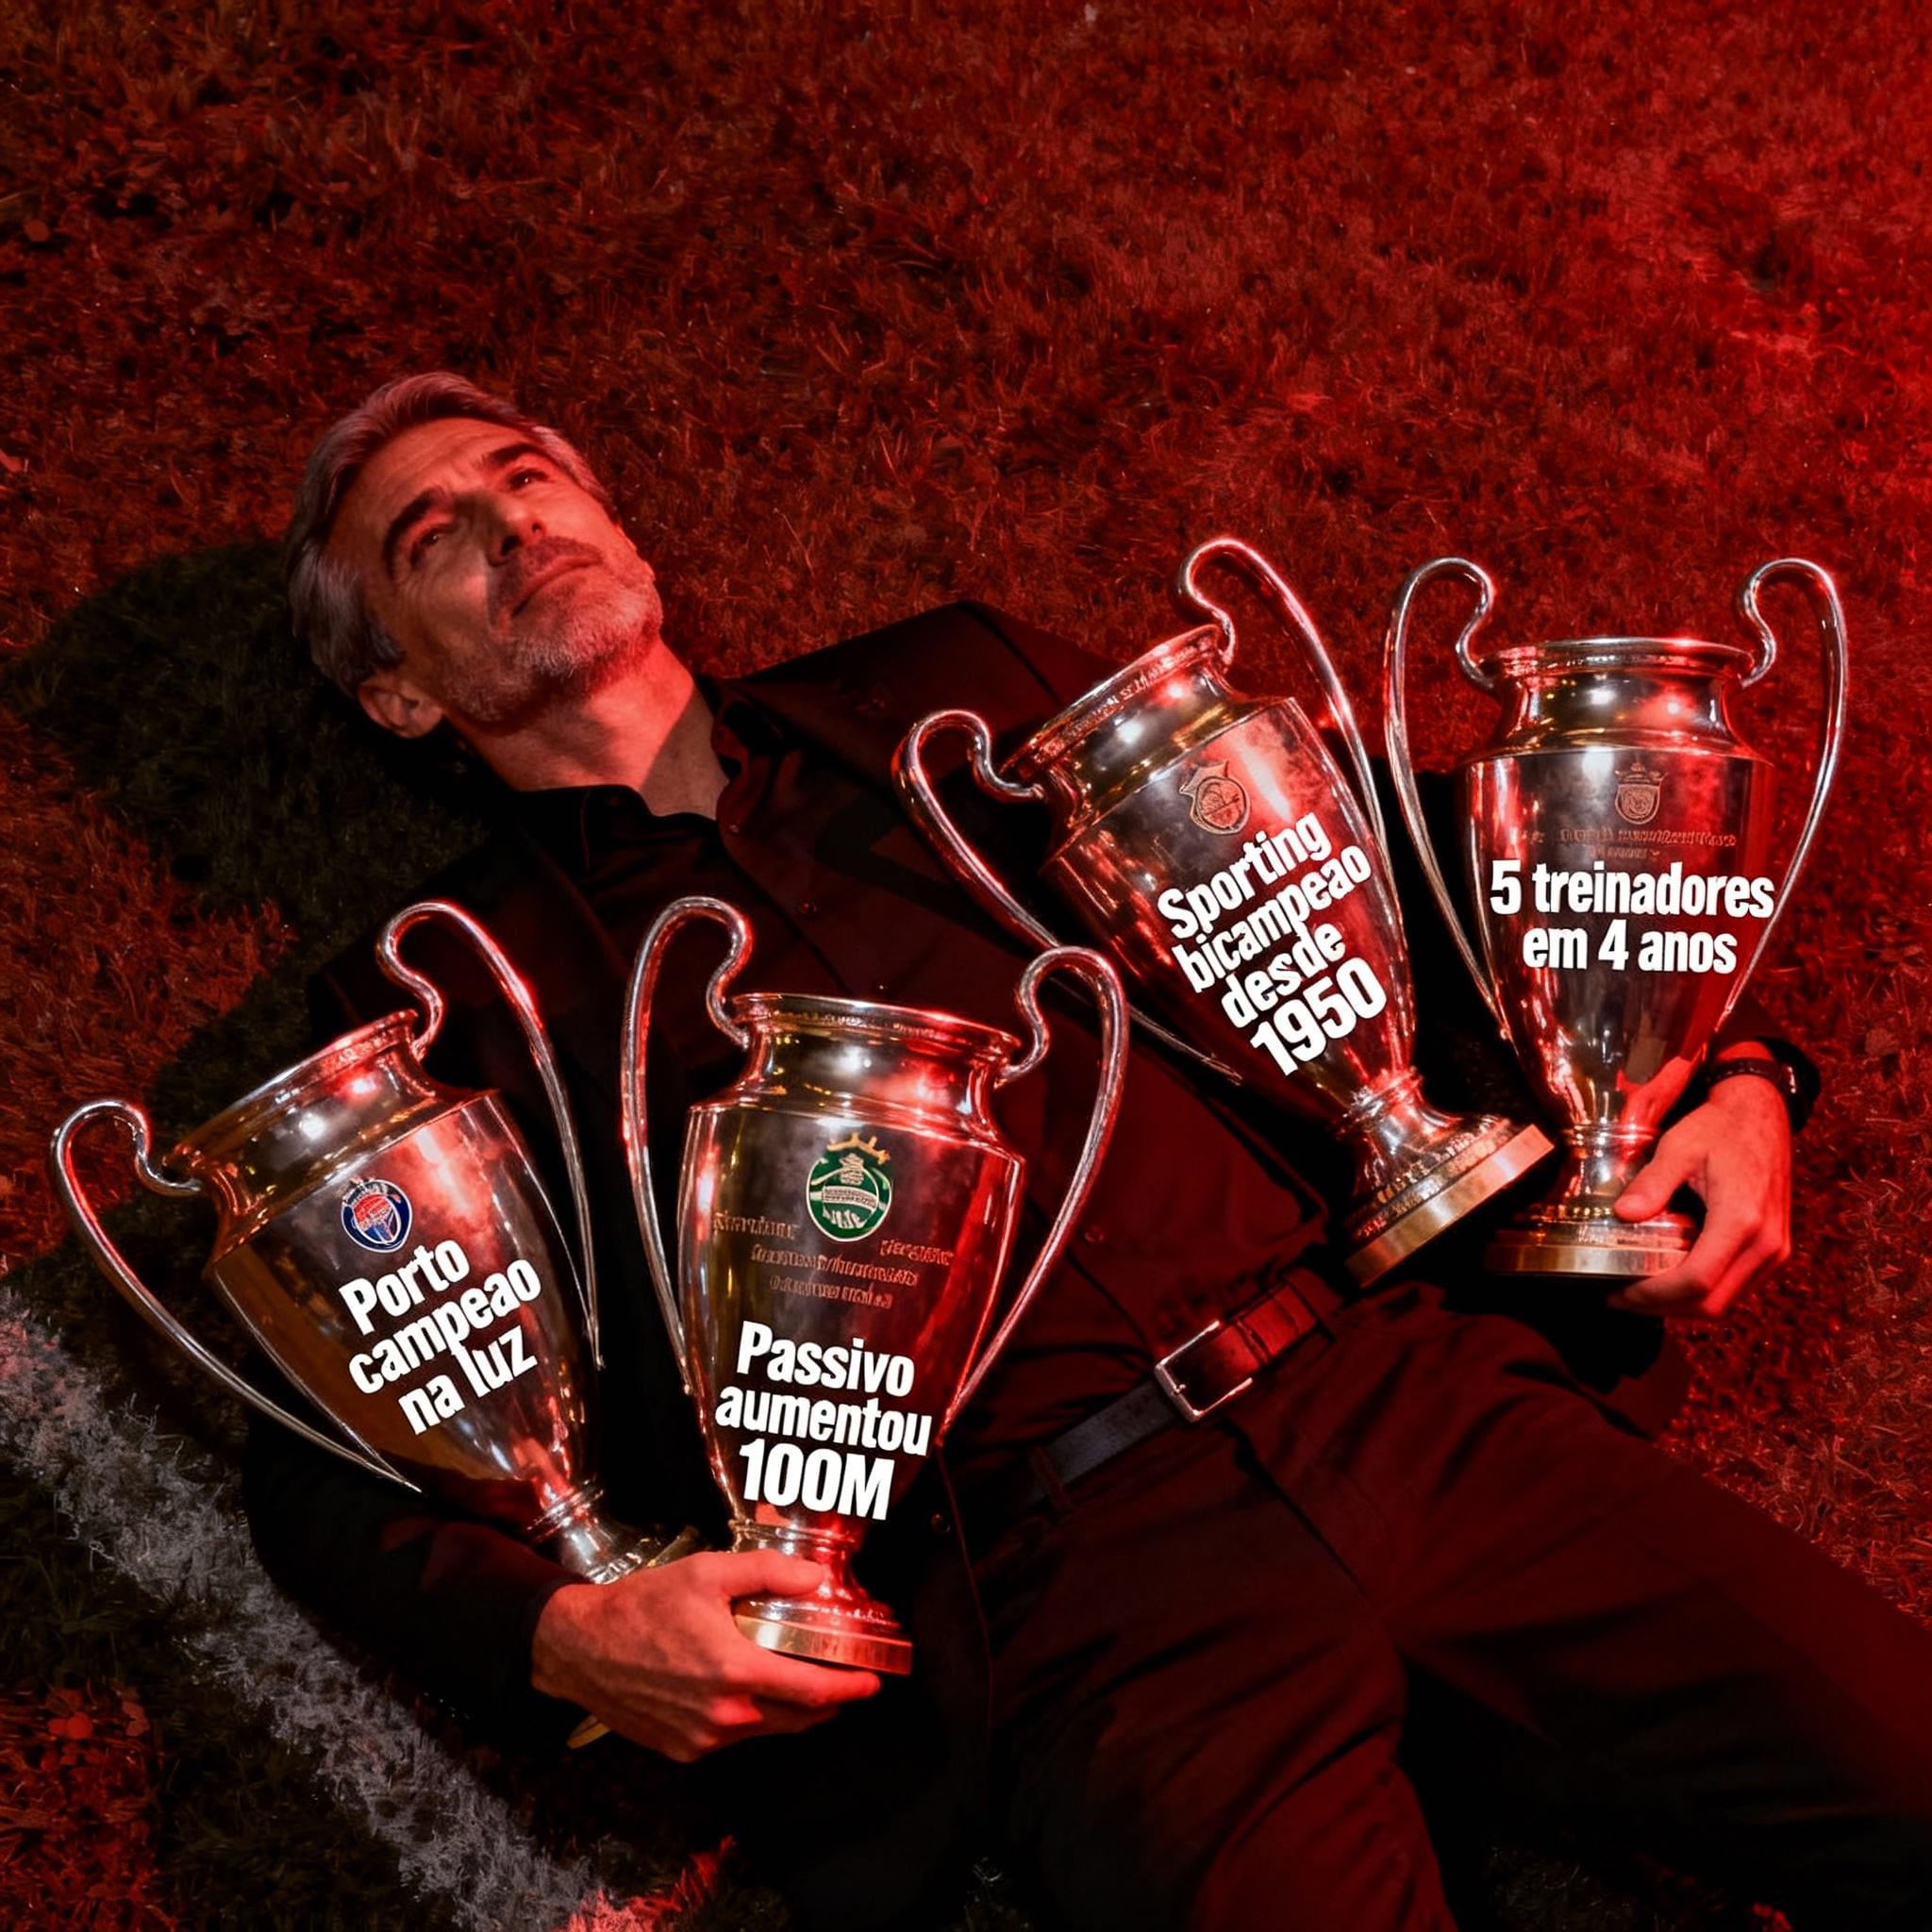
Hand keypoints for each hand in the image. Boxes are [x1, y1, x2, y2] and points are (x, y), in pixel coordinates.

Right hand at [530, 1552, 880, 1760]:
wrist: (581, 1648)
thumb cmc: (643, 1605)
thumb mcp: (707, 1573)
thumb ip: (766, 1573)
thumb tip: (815, 1577)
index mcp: (735, 1672)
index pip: (812, 1692)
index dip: (850, 1689)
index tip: (872, 1683)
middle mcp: (724, 1715)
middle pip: (797, 1719)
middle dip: (828, 1703)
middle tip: (844, 1682)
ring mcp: (703, 1740)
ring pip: (766, 1730)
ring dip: (791, 1712)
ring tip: (801, 1683)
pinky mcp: (683, 1750)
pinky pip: (733, 1737)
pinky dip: (753, 1718)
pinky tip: (748, 1692)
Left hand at [1607, 1068, 1792, 1319]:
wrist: (1762, 1114)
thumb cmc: (1718, 1127)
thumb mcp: (1678, 1147)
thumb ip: (1653, 1183)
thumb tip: (1623, 1215)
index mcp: (1741, 1220)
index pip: (1696, 1281)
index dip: (1654, 1296)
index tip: (1618, 1294)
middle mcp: (1766, 1244)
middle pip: (1712, 1304)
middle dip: (1663, 1308)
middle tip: (1622, 1297)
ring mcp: (1775, 1250)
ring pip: (1726, 1302)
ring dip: (1682, 1305)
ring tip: (1640, 1289)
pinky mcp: (1775, 1249)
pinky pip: (1738, 1287)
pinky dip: (1703, 1292)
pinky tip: (1670, 1275)